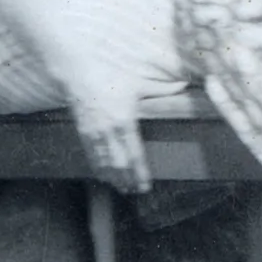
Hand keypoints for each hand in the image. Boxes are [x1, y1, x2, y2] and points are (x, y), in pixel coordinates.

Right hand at [62, 64, 153, 192]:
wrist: (78, 70)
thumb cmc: (110, 74)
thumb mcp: (138, 81)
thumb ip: (162, 87)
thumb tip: (184, 84)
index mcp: (125, 120)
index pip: (135, 154)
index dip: (140, 173)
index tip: (146, 185)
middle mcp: (109, 130)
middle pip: (120, 164)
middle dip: (128, 180)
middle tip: (136, 192)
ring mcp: (94, 132)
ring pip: (104, 163)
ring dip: (114, 178)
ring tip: (122, 189)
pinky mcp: (83, 130)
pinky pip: (91, 155)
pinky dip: (98, 168)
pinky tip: (104, 176)